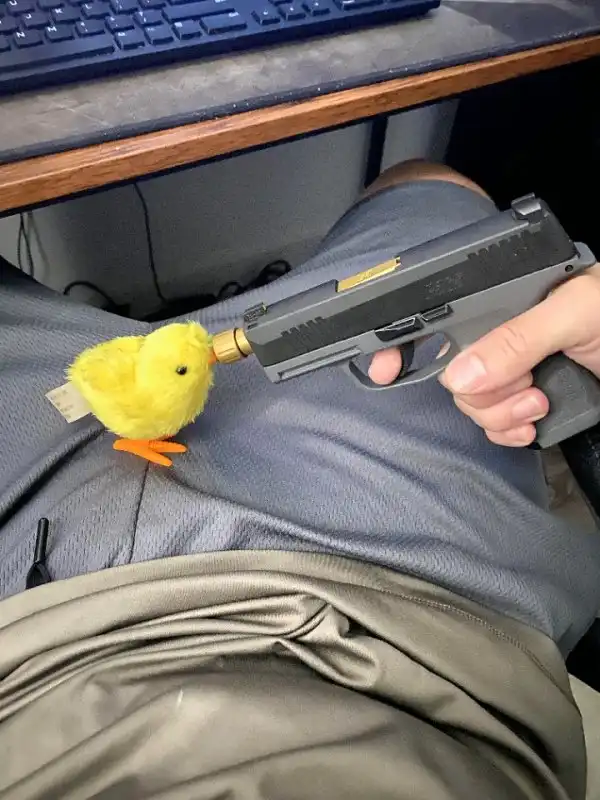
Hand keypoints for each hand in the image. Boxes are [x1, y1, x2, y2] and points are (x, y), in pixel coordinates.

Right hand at [369, 265, 599, 445]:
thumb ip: (518, 337)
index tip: (381, 367)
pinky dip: (509, 431)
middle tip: (526, 388)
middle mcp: (502, 336)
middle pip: (453, 374)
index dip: (401, 340)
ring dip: (502, 414)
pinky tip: (533, 423)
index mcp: (505, 302)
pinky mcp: (527, 401)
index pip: (439, 316)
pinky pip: (495, 424)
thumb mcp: (575, 313)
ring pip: (473, 404)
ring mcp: (514, 371)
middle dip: (485, 393)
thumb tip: (462, 372)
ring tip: (541, 402)